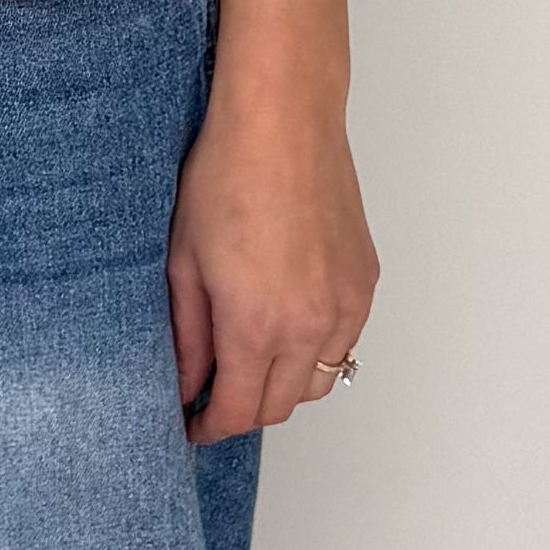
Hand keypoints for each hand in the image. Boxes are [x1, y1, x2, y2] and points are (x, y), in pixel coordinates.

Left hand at [167, 77, 375, 445]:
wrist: (283, 121)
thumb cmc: (226, 176)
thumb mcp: (184, 263)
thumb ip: (187, 337)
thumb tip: (187, 384)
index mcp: (257, 325)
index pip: (239, 412)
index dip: (210, 427)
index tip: (192, 425)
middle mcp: (310, 325)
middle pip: (281, 407)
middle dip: (244, 411)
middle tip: (213, 395)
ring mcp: (345, 305)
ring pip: (320, 382)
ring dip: (284, 386)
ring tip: (250, 363)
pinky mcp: (365, 283)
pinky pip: (344, 343)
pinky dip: (316, 352)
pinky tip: (287, 327)